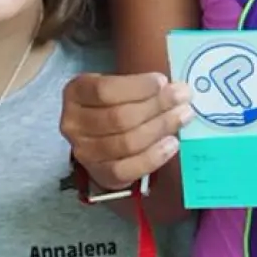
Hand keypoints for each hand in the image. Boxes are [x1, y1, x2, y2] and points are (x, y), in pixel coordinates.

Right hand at [60, 72, 192, 191]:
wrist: (101, 137)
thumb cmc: (114, 103)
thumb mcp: (118, 86)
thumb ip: (140, 86)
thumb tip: (177, 90)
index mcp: (76, 93)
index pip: (104, 90)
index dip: (137, 87)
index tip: (163, 82)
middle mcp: (73, 123)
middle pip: (119, 117)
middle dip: (156, 106)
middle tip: (183, 98)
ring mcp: (84, 152)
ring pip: (125, 143)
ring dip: (160, 128)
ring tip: (183, 116)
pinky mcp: (99, 174)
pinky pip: (126, 169)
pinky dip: (152, 157)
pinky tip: (172, 144)